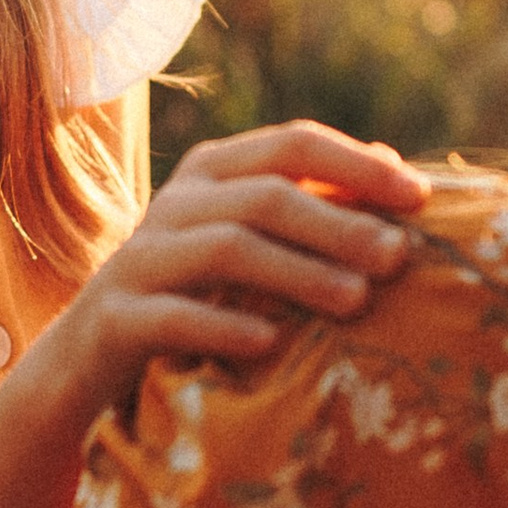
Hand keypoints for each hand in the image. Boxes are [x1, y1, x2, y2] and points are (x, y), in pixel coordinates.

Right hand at [0, 122, 424, 507]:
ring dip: (298, 272)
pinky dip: (223, 326)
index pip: (290, 143)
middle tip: (400, 256)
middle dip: (338, 223)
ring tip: (357, 301)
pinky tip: (271, 344)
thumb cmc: (194, 295)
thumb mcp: (246, 240)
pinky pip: (171, 316)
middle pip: (265, 195)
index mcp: (211, 171)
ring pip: (225, 248)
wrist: (86, 363)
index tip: (421, 198)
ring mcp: (139, 259)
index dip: (356, 165)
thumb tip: (399, 168)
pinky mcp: (115, 319)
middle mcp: (174, 203)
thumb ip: (310, 203)